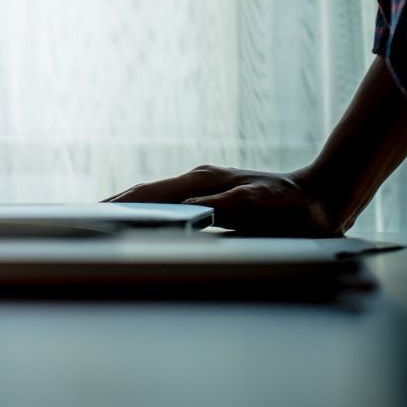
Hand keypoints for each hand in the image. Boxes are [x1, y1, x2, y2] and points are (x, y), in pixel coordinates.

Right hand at [106, 165, 351, 236]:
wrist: (325, 194)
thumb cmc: (298, 206)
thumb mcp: (268, 206)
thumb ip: (233, 203)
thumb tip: (195, 208)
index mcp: (203, 181)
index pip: (149, 194)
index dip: (119, 206)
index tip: (92, 216)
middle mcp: (198, 180)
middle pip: (145, 193)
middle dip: (114, 207)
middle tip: (82, 222)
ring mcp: (204, 186)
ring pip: (156, 199)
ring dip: (130, 210)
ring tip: (102, 225)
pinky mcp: (213, 197)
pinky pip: (171, 206)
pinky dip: (150, 215)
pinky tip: (144, 227)